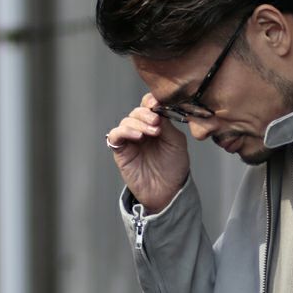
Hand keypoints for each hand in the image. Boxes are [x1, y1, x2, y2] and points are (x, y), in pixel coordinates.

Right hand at [106, 92, 189, 212]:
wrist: (167, 191)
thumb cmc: (174, 168)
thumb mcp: (176, 142)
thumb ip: (167, 124)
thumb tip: (158, 107)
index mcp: (156, 124)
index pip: (149, 105)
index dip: (151, 101)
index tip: (158, 103)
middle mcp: (142, 129)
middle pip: (137, 111)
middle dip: (147, 114)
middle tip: (157, 122)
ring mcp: (130, 139)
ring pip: (127, 121)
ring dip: (139, 123)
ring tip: (153, 132)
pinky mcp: (120, 150)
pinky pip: (116, 135)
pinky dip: (125, 132)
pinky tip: (138, 136)